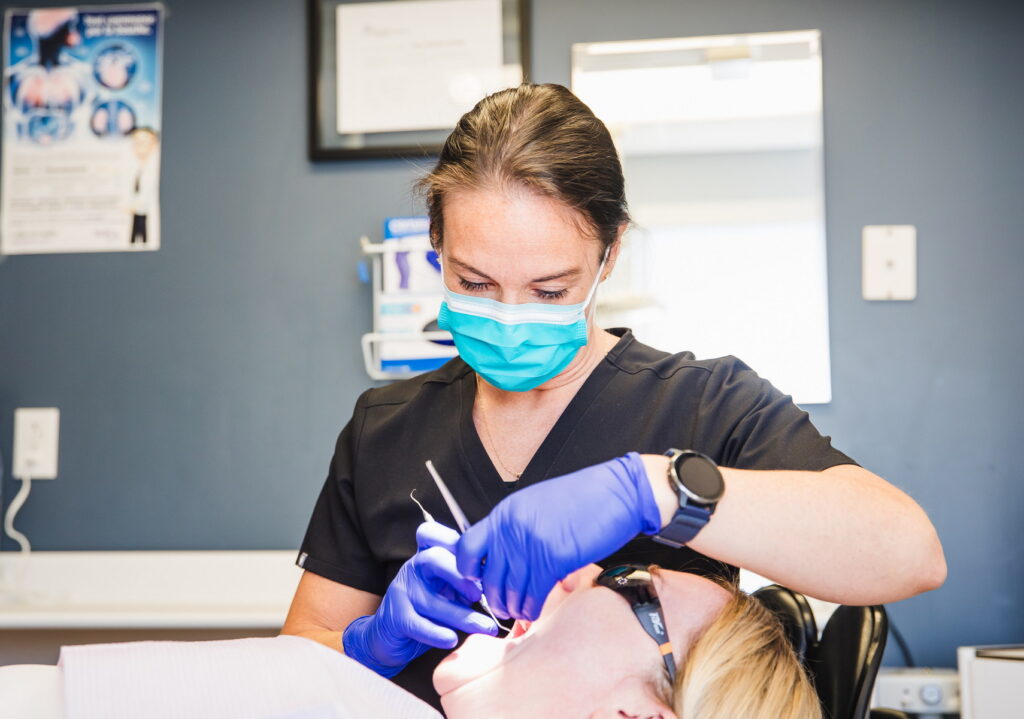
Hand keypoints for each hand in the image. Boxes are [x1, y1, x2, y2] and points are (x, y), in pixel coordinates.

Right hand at [342, 521, 498, 676]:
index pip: (431, 534)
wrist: (389, 637)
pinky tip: (452, 640)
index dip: (452, 539)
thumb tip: (498, 584)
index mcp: (426, 556)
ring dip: (461, 615)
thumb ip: (466, 583)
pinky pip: (418, 624)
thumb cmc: (427, 609)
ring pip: (431, 600)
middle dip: (460, 576)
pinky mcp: (396, 618)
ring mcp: (402, 592)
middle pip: (433, 558)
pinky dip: (437, 633)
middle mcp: (413, 569)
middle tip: (480, 594)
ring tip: (485, 627)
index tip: (478, 557)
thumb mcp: (448, 589)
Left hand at [456, 452, 661, 620]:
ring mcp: (531, 543)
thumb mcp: (539, 506)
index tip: (478, 581)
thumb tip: (514, 562)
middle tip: (501, 607)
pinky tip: (535, 611)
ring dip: (512, 607)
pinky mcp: (553, 559)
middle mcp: (512, 528)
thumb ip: (521, 531)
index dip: (467, 570)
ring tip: (519, 613)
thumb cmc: (584, 498)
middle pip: (487, 576)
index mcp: (506, 512)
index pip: (466, 546)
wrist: (618, 493)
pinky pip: (532, 594)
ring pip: (508, 590)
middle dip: (493, 597)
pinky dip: (531, 608)